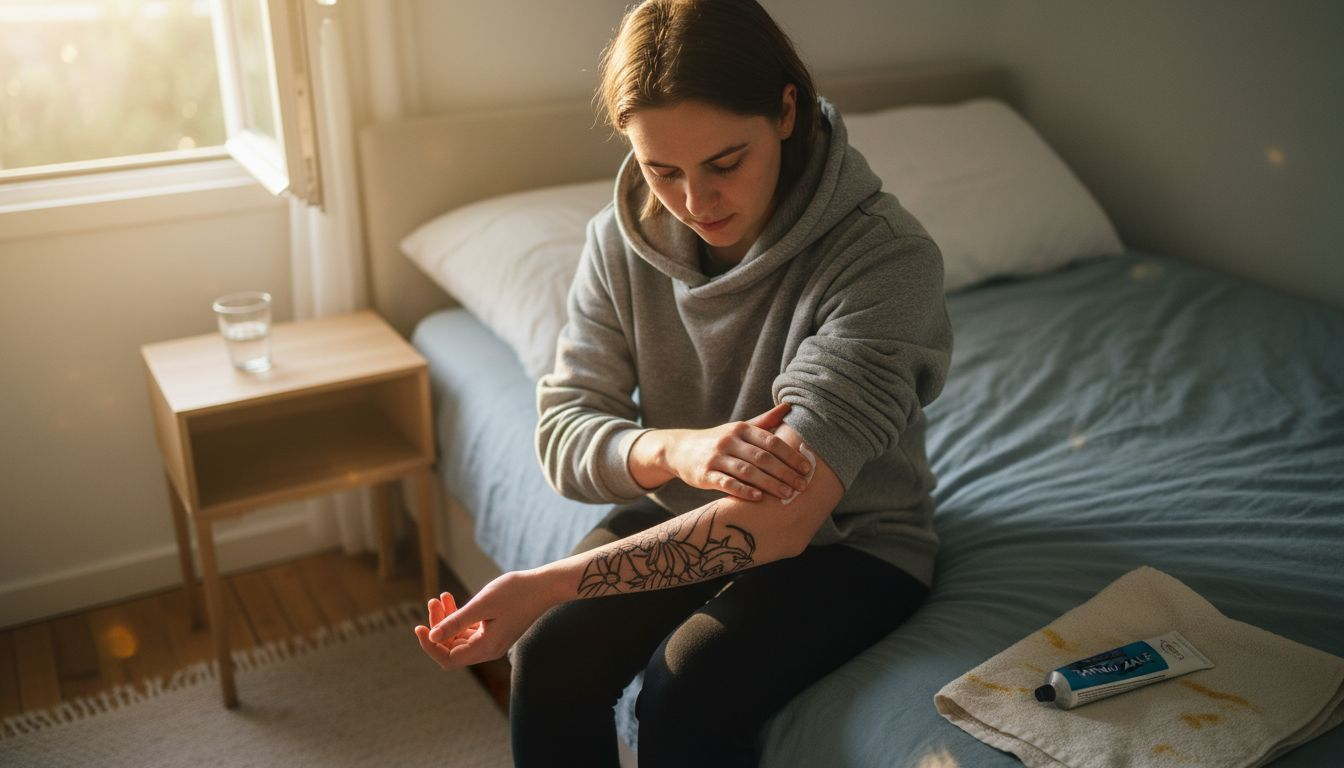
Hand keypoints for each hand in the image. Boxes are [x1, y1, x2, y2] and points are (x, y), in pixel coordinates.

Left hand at [414, 571, 557, 669]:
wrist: (544, 586)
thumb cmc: (516, 592)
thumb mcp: (482, 604)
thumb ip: (456, 621)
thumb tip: (433, 636)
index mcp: (486, 648)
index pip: (448, 658)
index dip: (431, 646)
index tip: (419, 628)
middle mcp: (488, 649)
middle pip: (451, 648)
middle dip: (438, 626)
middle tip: (434, 601)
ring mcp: (491, 641)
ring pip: (458, 637)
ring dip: (446, 619)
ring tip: (441, 596)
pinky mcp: (494, 630)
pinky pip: (468, 630)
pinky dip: (458, 617)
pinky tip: (452, 600)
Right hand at [655, 402, 812, 501]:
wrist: (679, 449)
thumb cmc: (718, 440)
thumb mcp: (739, 428)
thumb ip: (764, 421)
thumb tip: (789, 406)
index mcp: (741, 429)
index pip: (771, 441)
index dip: (791, 455)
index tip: (807, 468)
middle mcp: (729, 441)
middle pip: (762, 457)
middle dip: (785, 472)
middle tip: (802, 486)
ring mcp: (716, 458)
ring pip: (747, 471)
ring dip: (769, 483)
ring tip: (787, 494)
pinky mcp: (705, 474)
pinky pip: (726, 483)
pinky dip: (743, 490)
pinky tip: (758, 498)